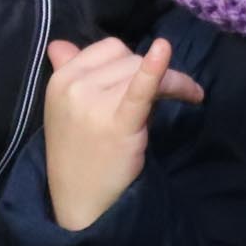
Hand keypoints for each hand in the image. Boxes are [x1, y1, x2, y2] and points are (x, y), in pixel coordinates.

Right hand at [40, 37, 204, 232]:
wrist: (80, 202)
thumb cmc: (79, 154)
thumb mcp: (63, 108)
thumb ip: (67, 72)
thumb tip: (59, 44)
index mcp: (60, 79)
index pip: (109, 49)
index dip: (132, 63)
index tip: (145, 82)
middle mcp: (73, 86)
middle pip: (129, 58)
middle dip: (152, 74)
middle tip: (165, 99)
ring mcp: (93, 104)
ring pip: (142, 71)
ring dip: (172, 81)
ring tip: (186, 98)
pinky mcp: (118, 123)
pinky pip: (139, 89)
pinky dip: (154, 70)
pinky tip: (164, 51)